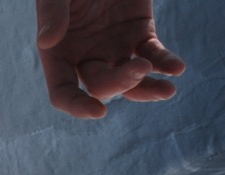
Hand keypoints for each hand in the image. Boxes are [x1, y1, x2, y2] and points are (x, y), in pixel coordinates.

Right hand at [35, 0, 184, 118]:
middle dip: (122, 82)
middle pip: (102, 86)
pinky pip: (155, 56)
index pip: (63, 92)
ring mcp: (115, 47)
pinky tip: (177, 68)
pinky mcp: (140, 34)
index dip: (77, 106)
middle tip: (140, 66)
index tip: (99, 112)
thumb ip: (52, 12)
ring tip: (168, 89)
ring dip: (148, 88)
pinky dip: (166, 63)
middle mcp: (86, 55)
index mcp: (60, 51)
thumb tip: (47, 42)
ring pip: (131, 81)